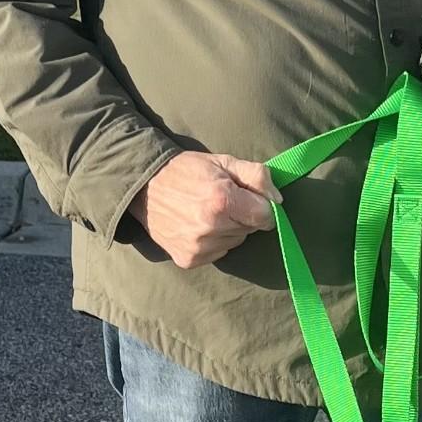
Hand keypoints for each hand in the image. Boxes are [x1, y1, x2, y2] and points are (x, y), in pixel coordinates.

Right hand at [131, 151, 279, 267]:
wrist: (144, 186)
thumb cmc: (186, 170)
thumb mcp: (223, 161)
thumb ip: (256, 176)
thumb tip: (277, 199)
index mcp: (222, 201)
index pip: (265, 217)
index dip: (261, 206)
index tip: (250, 199)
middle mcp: (211, 229)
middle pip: (249, 230)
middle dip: (243, 216)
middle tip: (221, 201)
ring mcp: (199, 248)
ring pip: (234, 243)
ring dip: (228, 230)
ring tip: (207, 212)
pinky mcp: (189, 260)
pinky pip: (217, 253)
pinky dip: (213, 242)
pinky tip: (197, 226)